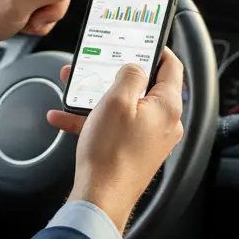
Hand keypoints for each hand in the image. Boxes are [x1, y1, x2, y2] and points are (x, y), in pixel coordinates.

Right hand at [45, 49, 184, 231]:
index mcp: (168, 107)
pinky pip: (114, 126)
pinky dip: (93, 119)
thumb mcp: (116, 101)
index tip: (142, 40)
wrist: (100, 198)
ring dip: (98, 95)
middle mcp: (164, 123)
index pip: (172, 66)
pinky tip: (65, 117)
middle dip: (115, 73)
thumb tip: (134, 67)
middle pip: (144, 86)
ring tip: (74, 88)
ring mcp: (149, 138)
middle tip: (98, 64)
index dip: (157, 48)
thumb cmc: (111, 155)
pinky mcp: (133, 151)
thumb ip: (129, 75)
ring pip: (125, 106)